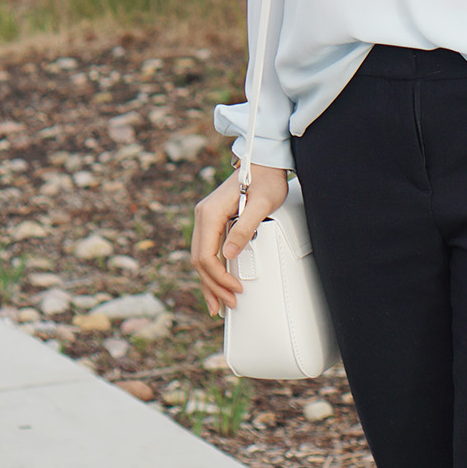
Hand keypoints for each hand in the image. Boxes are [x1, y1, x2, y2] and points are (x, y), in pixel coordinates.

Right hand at [191, 162, 290, 317]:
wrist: (264, 162)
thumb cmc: (267, 180)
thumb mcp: (262, 205)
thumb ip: (245, 228)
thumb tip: (228, 255)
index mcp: (210, 213)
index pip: (206, 255)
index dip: (219, 277)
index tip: (235, 289)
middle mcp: (203, 216)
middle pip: (199, 260)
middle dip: (213, 285)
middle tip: (228, 305)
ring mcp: (205, 218)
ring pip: (200, 258)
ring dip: (209, 282)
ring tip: (218, 305)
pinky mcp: (212, 221)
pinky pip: (207, 250)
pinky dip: (210, 270)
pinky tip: (215, 285)